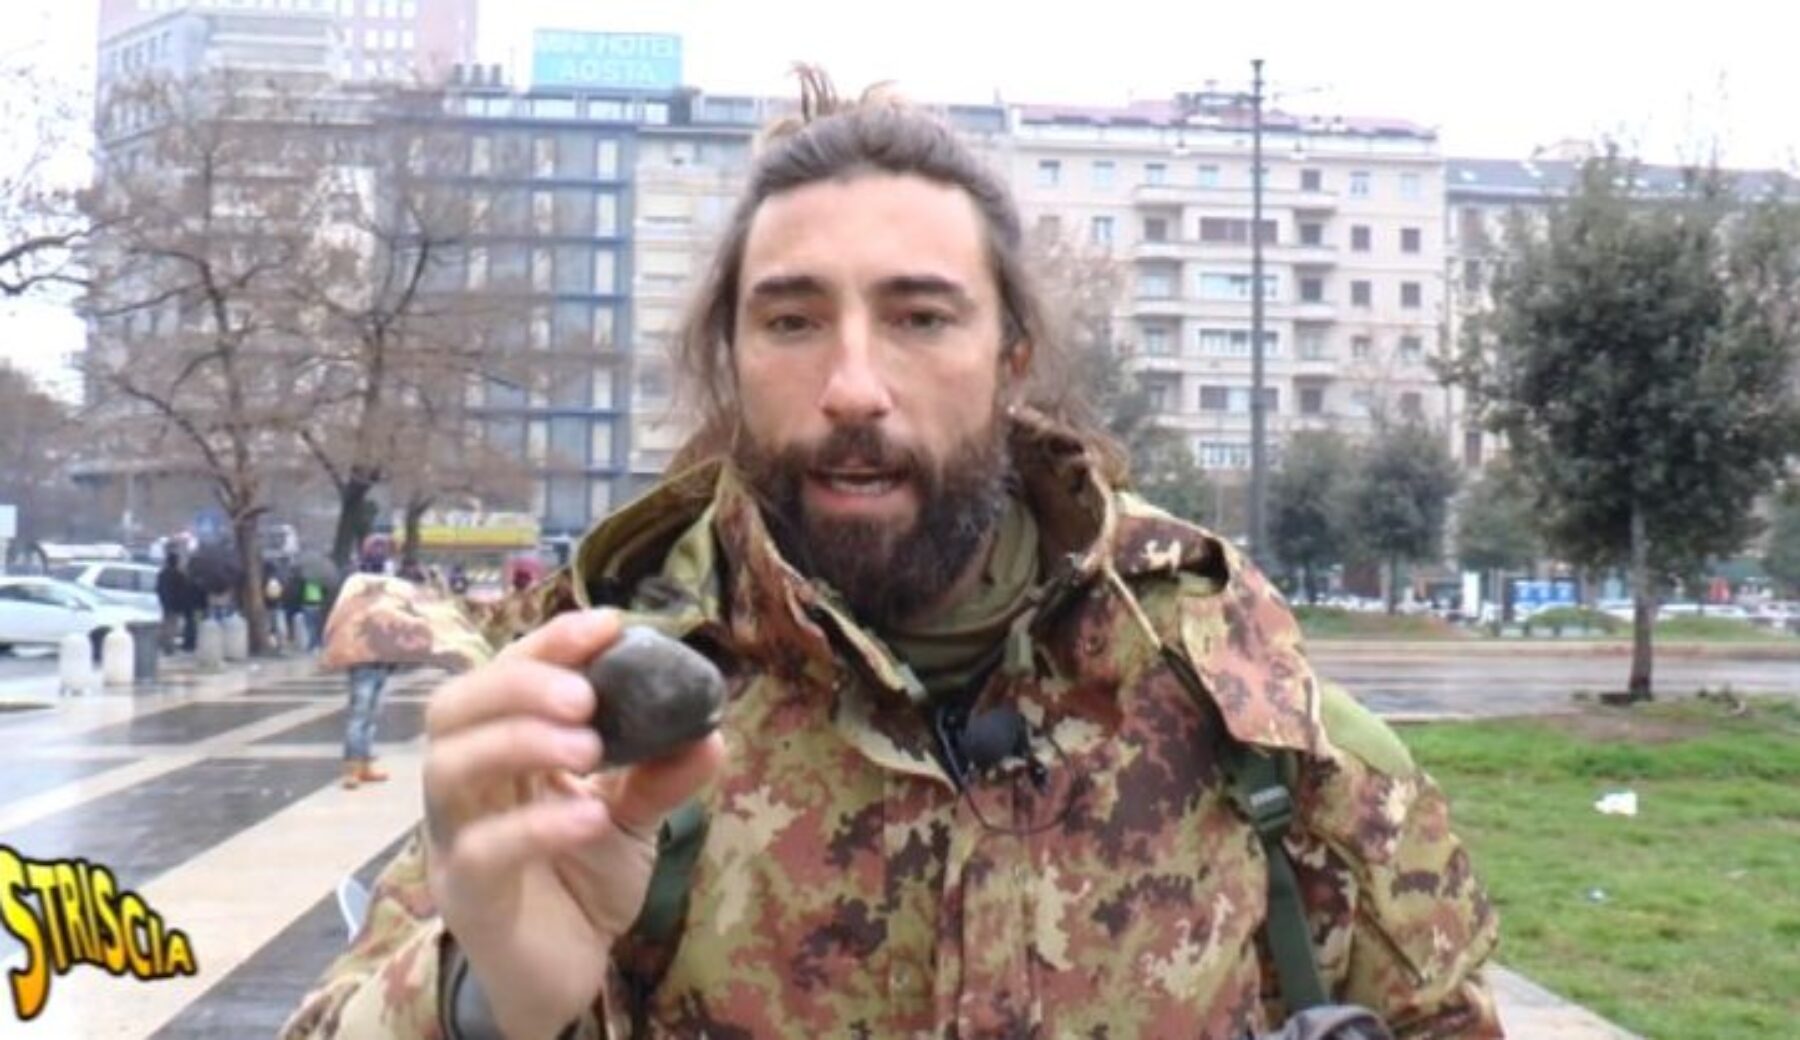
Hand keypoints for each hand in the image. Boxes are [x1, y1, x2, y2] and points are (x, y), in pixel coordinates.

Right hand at [421, 609, 726, 1037]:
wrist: (562, 975)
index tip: (608, 625)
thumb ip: (662, 774)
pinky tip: (589, 816)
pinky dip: (536, 824)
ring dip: (519, 741)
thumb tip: (711, 729)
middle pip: (453, 708)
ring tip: (591, 747)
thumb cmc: (580, 883)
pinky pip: (483, 849)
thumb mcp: (633, 820)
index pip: (503, 675)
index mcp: (500, 749)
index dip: (548, 643)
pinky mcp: (467, 893)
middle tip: (586, 694)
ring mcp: (456, 837)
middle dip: (519, 683)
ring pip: (450, 768)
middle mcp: (465, 784)